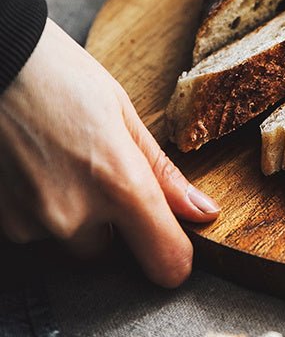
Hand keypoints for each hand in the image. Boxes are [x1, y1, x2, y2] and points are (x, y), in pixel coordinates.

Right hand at [0, 19, 219, 286]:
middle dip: (110, 221)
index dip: (176, 256)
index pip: (166, 261)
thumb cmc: (57, 74)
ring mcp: (29, 223)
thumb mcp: (124, 114)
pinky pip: (33, 229)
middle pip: (110, 250)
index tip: (176, 241)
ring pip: (68, 239)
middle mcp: (74, 216)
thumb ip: (163, 174)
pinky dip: (37, 206)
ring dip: (70, 213)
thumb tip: (203, 213)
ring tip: (59, 157)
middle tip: (96, 168)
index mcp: (120, 185)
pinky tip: (31, 164)